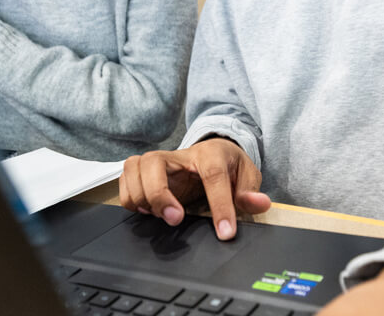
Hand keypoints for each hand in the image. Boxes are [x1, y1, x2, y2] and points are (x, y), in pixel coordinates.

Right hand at [119, 138, 271, 240]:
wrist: (213, 151)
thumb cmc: (228, 165)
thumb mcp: (247, 175)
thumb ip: (250, 191)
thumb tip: (259, 203)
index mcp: (211, 153)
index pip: (213, 176)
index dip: (220, 205)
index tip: (225, 232)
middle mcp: (179, 154)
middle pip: (154, 163)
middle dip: (160, 194)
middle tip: (176, 219)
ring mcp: (158, 161)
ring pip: (134, 168)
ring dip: (142, 196)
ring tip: (160, 216)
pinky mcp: (144, 171)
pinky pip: (124, 179)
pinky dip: (130, 197)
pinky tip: (148, 210)